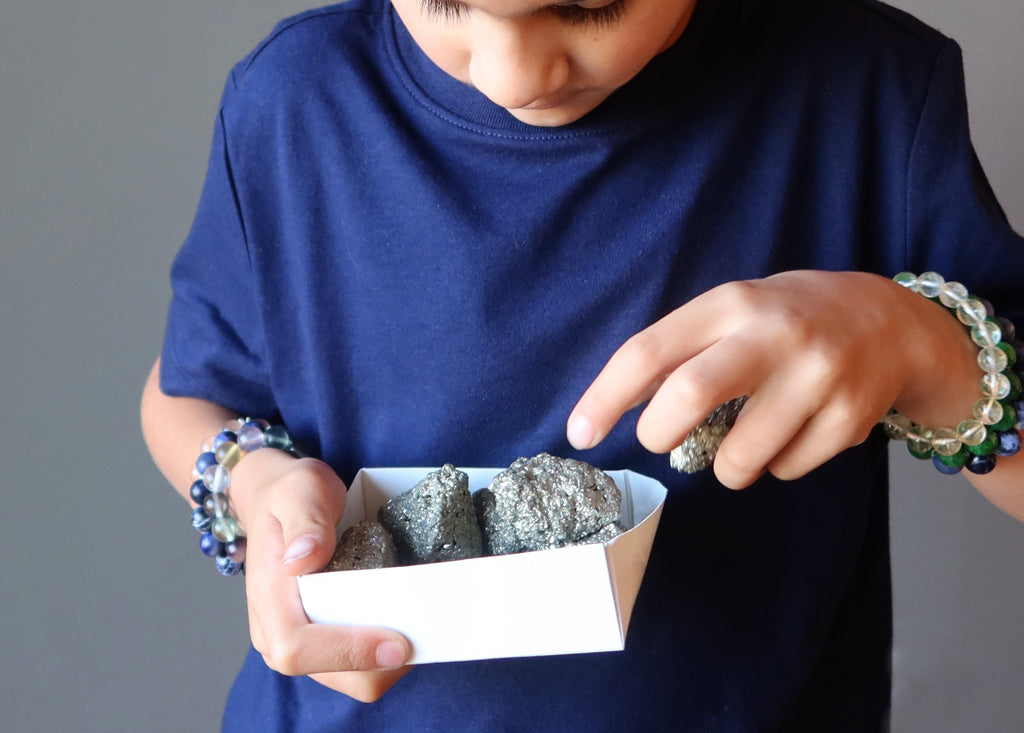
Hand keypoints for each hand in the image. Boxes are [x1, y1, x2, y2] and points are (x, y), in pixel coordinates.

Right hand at [230, 450, 412, 701]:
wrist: (278, 499)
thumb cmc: (288, 494)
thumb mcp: (299, 490)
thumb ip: (304, 518)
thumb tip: (305, 558)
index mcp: (268, 601)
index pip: (296, 649)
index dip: (349, 653)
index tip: (398, 642)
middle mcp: (278, 632)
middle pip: (336, 677)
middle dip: (384, 665)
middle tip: (426, 631)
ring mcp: (303, 640)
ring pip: (355, 678)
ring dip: (392, 661)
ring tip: (421, 622)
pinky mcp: (325, 639)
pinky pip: (361, 665)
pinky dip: (389, 651)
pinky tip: (408, 620)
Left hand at [567, 270, 978, 487]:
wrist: (891, 323)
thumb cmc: (786, 322)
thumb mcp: (732, 312)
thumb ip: (679, 350)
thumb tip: (613, 405)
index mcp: (731, 304)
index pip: (650, 350)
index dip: (605, 396)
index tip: (580, 434)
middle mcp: (775, 334)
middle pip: (690, 394)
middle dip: (659, 433)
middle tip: (660, 442)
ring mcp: (819, 376)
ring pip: (741, 456)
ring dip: (726, 466)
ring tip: (740, 442)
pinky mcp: (852, 417)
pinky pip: (787, 469)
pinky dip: (775, 466)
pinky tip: (794, 433)